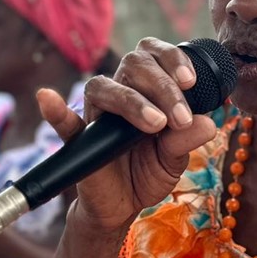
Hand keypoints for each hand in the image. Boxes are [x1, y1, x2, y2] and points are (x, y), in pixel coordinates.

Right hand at [38, 37, 217, 231]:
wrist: (124, 203)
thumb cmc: (149, 168)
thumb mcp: (175, 157)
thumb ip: (187, 139)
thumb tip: (208, 123)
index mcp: (147, 86)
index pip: (155, 54)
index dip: (173, 59)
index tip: (191, 81)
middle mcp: (120, 90)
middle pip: (134, 64)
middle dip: (162, 87)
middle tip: (180, 118)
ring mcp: (97, 112)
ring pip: (105, 86)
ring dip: (132, 101)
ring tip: (155, 124)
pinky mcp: (77, 138)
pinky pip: (63, 121)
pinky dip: (56, 110)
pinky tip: (47, 98)